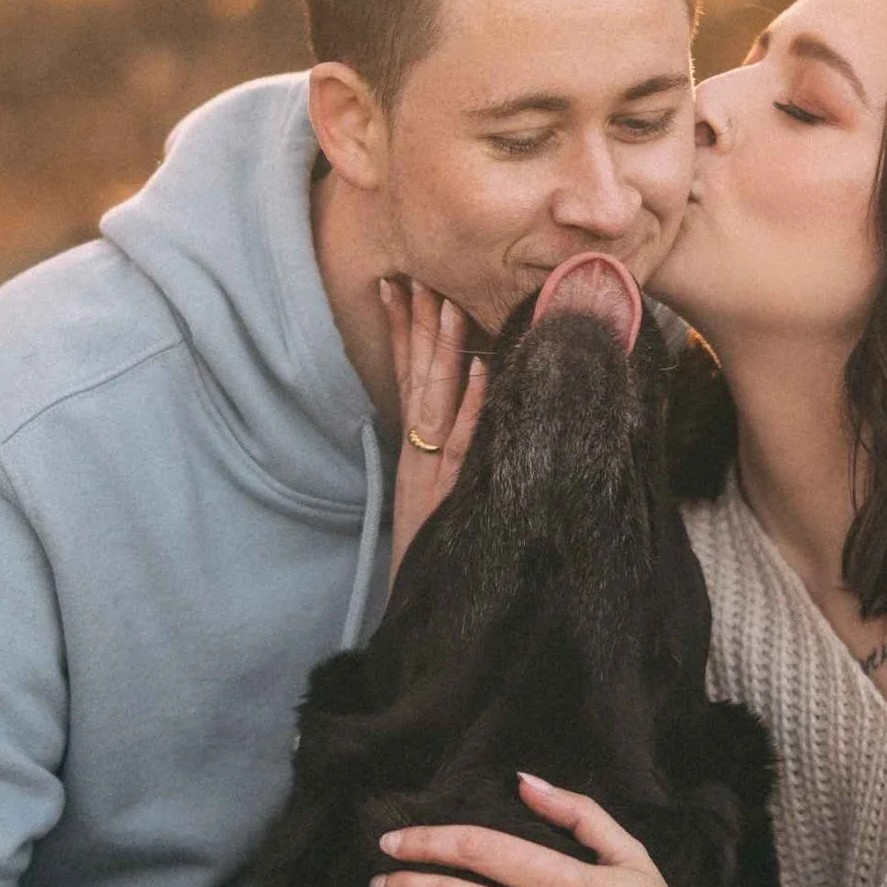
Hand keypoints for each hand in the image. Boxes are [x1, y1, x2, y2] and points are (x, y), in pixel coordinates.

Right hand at [382, 279, 485, 575]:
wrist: (427, 615)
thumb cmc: (436, 558)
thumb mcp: (430, 502)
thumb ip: (444, 457)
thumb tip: (466, 404)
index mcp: (414, 452)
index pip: (405, 378)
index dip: (401, 331)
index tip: (400, 284)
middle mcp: (421, 455)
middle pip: (419, 377)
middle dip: (418, 323)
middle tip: (420, 270)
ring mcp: (438, 472)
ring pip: (441, 400)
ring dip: (444, 350)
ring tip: (446, 301)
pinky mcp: (456, 493)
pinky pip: (473, 442)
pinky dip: (479, 405)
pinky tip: (487, 371)